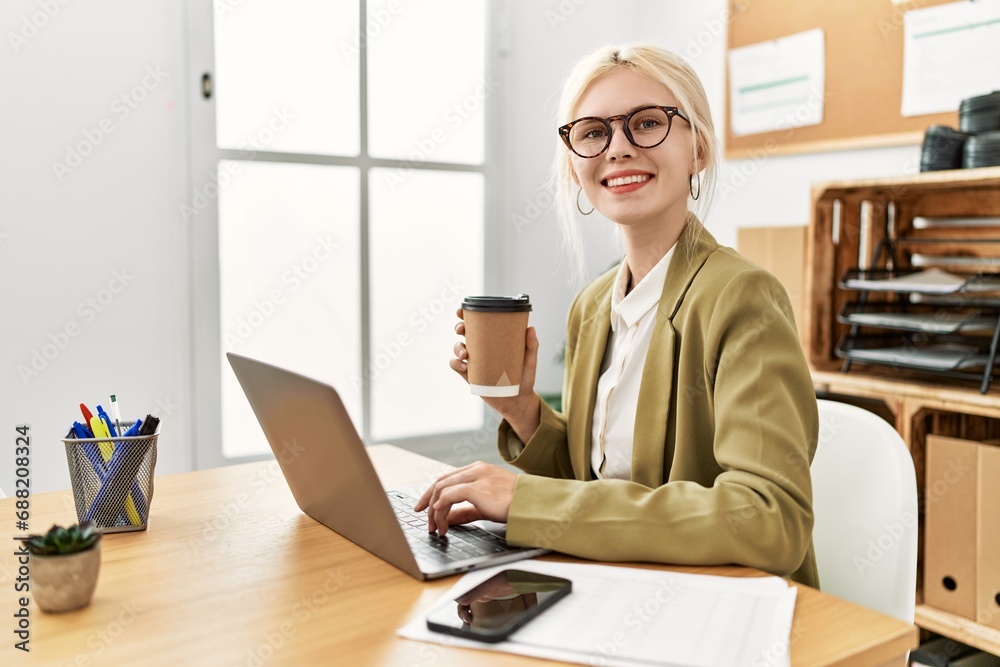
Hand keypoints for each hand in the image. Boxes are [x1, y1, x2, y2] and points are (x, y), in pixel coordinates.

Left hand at [413, 461, 516, 536]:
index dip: (432, 493)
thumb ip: (464, 511)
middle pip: (440, 482)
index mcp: (478, 470)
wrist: (532, 506)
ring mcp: (476, 477)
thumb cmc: (514, 505)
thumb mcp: (484, 507)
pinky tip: (441, 519)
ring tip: (437, 527)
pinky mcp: (477, 488)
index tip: (425, 507)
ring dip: (434, 511)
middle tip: (424, 519)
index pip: (447, 479)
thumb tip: (446, 518)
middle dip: (427, 501)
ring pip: (442, 489)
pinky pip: (449, 496)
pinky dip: (441, 507)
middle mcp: (475, 470)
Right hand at [449, 308, 541, 440]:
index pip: (478, 324)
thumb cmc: (524, 378)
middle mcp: (481, 349)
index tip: (461, 311)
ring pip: (458, 348)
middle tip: (461, 329)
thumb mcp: (530, 361)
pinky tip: (464, 366)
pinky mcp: (470, 376)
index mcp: (493, 340)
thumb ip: (531, 346)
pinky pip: (456, 366)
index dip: (466, 315)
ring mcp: (474, 362)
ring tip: (464, 353)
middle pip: (464, 333)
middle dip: (459, 327)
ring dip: (457, 347)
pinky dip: (456, 364)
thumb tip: (530, 328)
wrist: (518, 401)